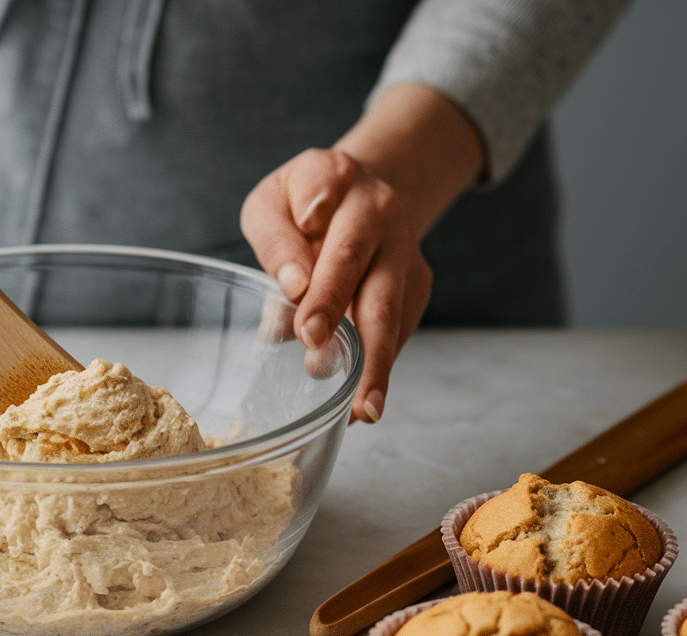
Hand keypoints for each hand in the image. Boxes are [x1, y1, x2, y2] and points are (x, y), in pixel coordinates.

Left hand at [241, 83, 484, 423]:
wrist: (363, 197)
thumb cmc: (302, 205)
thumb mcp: (271, 204)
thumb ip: (274, 239)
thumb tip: (292, 288)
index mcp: (335, 176)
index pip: (320, 193)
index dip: (308, 225)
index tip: (297, 264)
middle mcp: (378, 209)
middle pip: (357, 261)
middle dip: (335, 306)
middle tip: (313, 346)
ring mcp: (403, 248)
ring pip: (389, 306)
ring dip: (375, 360)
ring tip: (362, 408)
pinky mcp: (415, 284)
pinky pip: (398, 329)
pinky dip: (380, 367)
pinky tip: (362, 404)